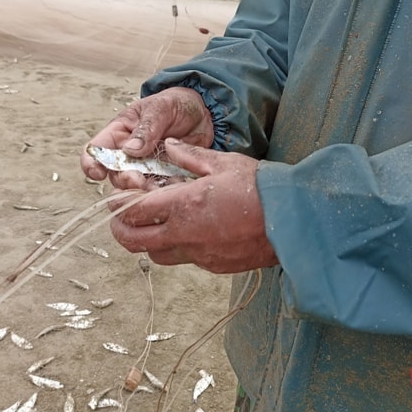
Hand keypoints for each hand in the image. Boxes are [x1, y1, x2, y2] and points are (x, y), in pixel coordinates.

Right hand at [80, 87, 214, 185]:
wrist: (202, 112)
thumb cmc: (174, 103)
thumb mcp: (160, 108)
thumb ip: (146, 128)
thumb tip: (130, 150)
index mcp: (119, 133)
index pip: (95, 150)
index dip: (91, 163)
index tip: (98, 173)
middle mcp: (128, 154)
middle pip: (115, 174)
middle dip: (125, 181)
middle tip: (139, 181)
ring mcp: (146, 167)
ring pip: (136, 187)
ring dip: (145, 190)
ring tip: (160, 186)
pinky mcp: (164, 176)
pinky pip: (160, 188)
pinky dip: (165, 191)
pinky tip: (177, 184)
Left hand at [109, 138, 277, 273]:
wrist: (295, 220)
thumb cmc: (261, 187)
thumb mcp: (222, 163)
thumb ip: (189, 156)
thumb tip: (168, 146)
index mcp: (184, 205)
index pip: (134, 211)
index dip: (118, 206)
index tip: (115, 200)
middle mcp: (185, 234)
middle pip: (134, 241)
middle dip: (121, 229)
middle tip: (121, 219)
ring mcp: (199, 254)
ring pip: (156, 254)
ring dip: (149, 241)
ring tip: (156, 225)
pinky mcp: (214, 266)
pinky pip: (185, 259)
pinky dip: (179, 247)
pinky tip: (190, 231)